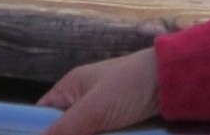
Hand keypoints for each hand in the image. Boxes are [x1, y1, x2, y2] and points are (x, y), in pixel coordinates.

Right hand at [37, 47, 160, 133]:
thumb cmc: (130, 86)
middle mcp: (83, 101)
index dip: (36, 131)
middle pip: (65, 130)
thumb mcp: (93, 109)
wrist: (173, 80)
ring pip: (86, 134)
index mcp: (70, 88)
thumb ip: (64, 129)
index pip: (41, 114)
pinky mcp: (120, 125)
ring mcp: (102, 114)